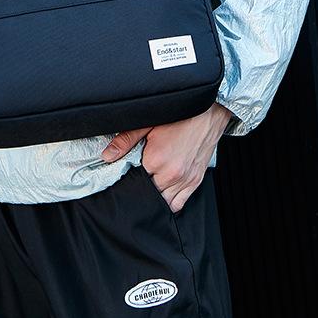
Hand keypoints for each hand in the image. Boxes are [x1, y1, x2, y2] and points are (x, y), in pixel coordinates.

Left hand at [100, 102, 233, 212]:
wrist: (210, 113)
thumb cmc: (181, 115)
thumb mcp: (149, 123)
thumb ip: (126, 140)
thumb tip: (107, 156)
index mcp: (156, 159)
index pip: (133, 180)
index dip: (127, 177)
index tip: (126, 173)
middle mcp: (172, 174)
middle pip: (148, 194)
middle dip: (141, 188)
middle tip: (137, 178)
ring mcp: (185, 180)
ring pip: (163, 203)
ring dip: (155, 196)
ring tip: (150, 185)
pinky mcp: (195, 182)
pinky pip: (179, 204)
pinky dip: (170, 202)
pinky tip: (163, 193)